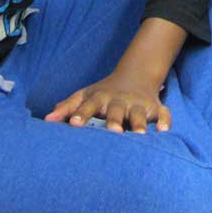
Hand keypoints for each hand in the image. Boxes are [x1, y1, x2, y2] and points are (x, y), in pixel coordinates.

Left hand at [44, 70, 170, 132]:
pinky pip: (164, 113)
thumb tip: (46, 120)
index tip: (74, 125)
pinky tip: (164, 131)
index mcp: (101, 98)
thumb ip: (67, 107)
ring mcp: (139, 104)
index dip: (81, 114)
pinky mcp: (156, 108)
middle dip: (115, 120)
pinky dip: (166, 121)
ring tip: (140, 135)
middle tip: (112, 132)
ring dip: (140, 123)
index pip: (89, 105)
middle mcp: (120, 101)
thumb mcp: (84, 95)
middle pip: (117, 110)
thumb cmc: (102, 94)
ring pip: (140, 114)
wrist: (134, 77)